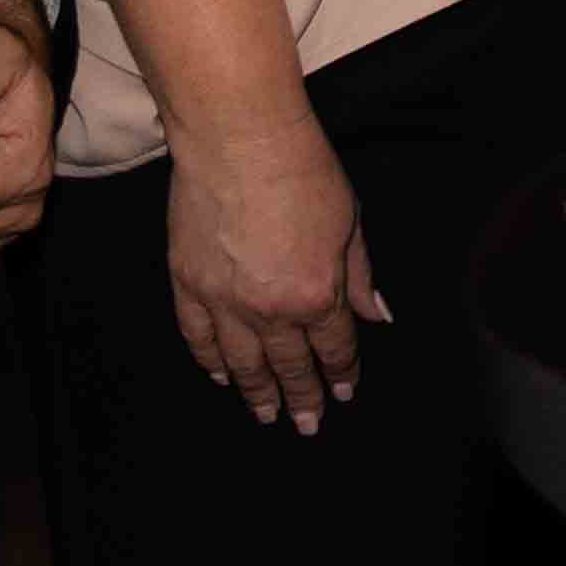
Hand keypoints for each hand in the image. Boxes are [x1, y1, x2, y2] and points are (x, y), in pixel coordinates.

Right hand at [165, 117, 382, 432]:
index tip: (344, 393)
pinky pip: (197, 337)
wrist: (240, 141)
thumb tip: (378, 316)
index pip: (333, 349)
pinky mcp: (187, 283)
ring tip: (265, 413)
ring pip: (241, 363)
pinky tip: (219, 375)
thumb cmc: (304, 173)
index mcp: (317, 296)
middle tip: (305, 424)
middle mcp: (270, 310)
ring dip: (255, 392)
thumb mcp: (350, 224)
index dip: (340, 374)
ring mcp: (223, 301)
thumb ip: (360, 276)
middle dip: (302, 398)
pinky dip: (208, 360)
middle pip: (288, 366)